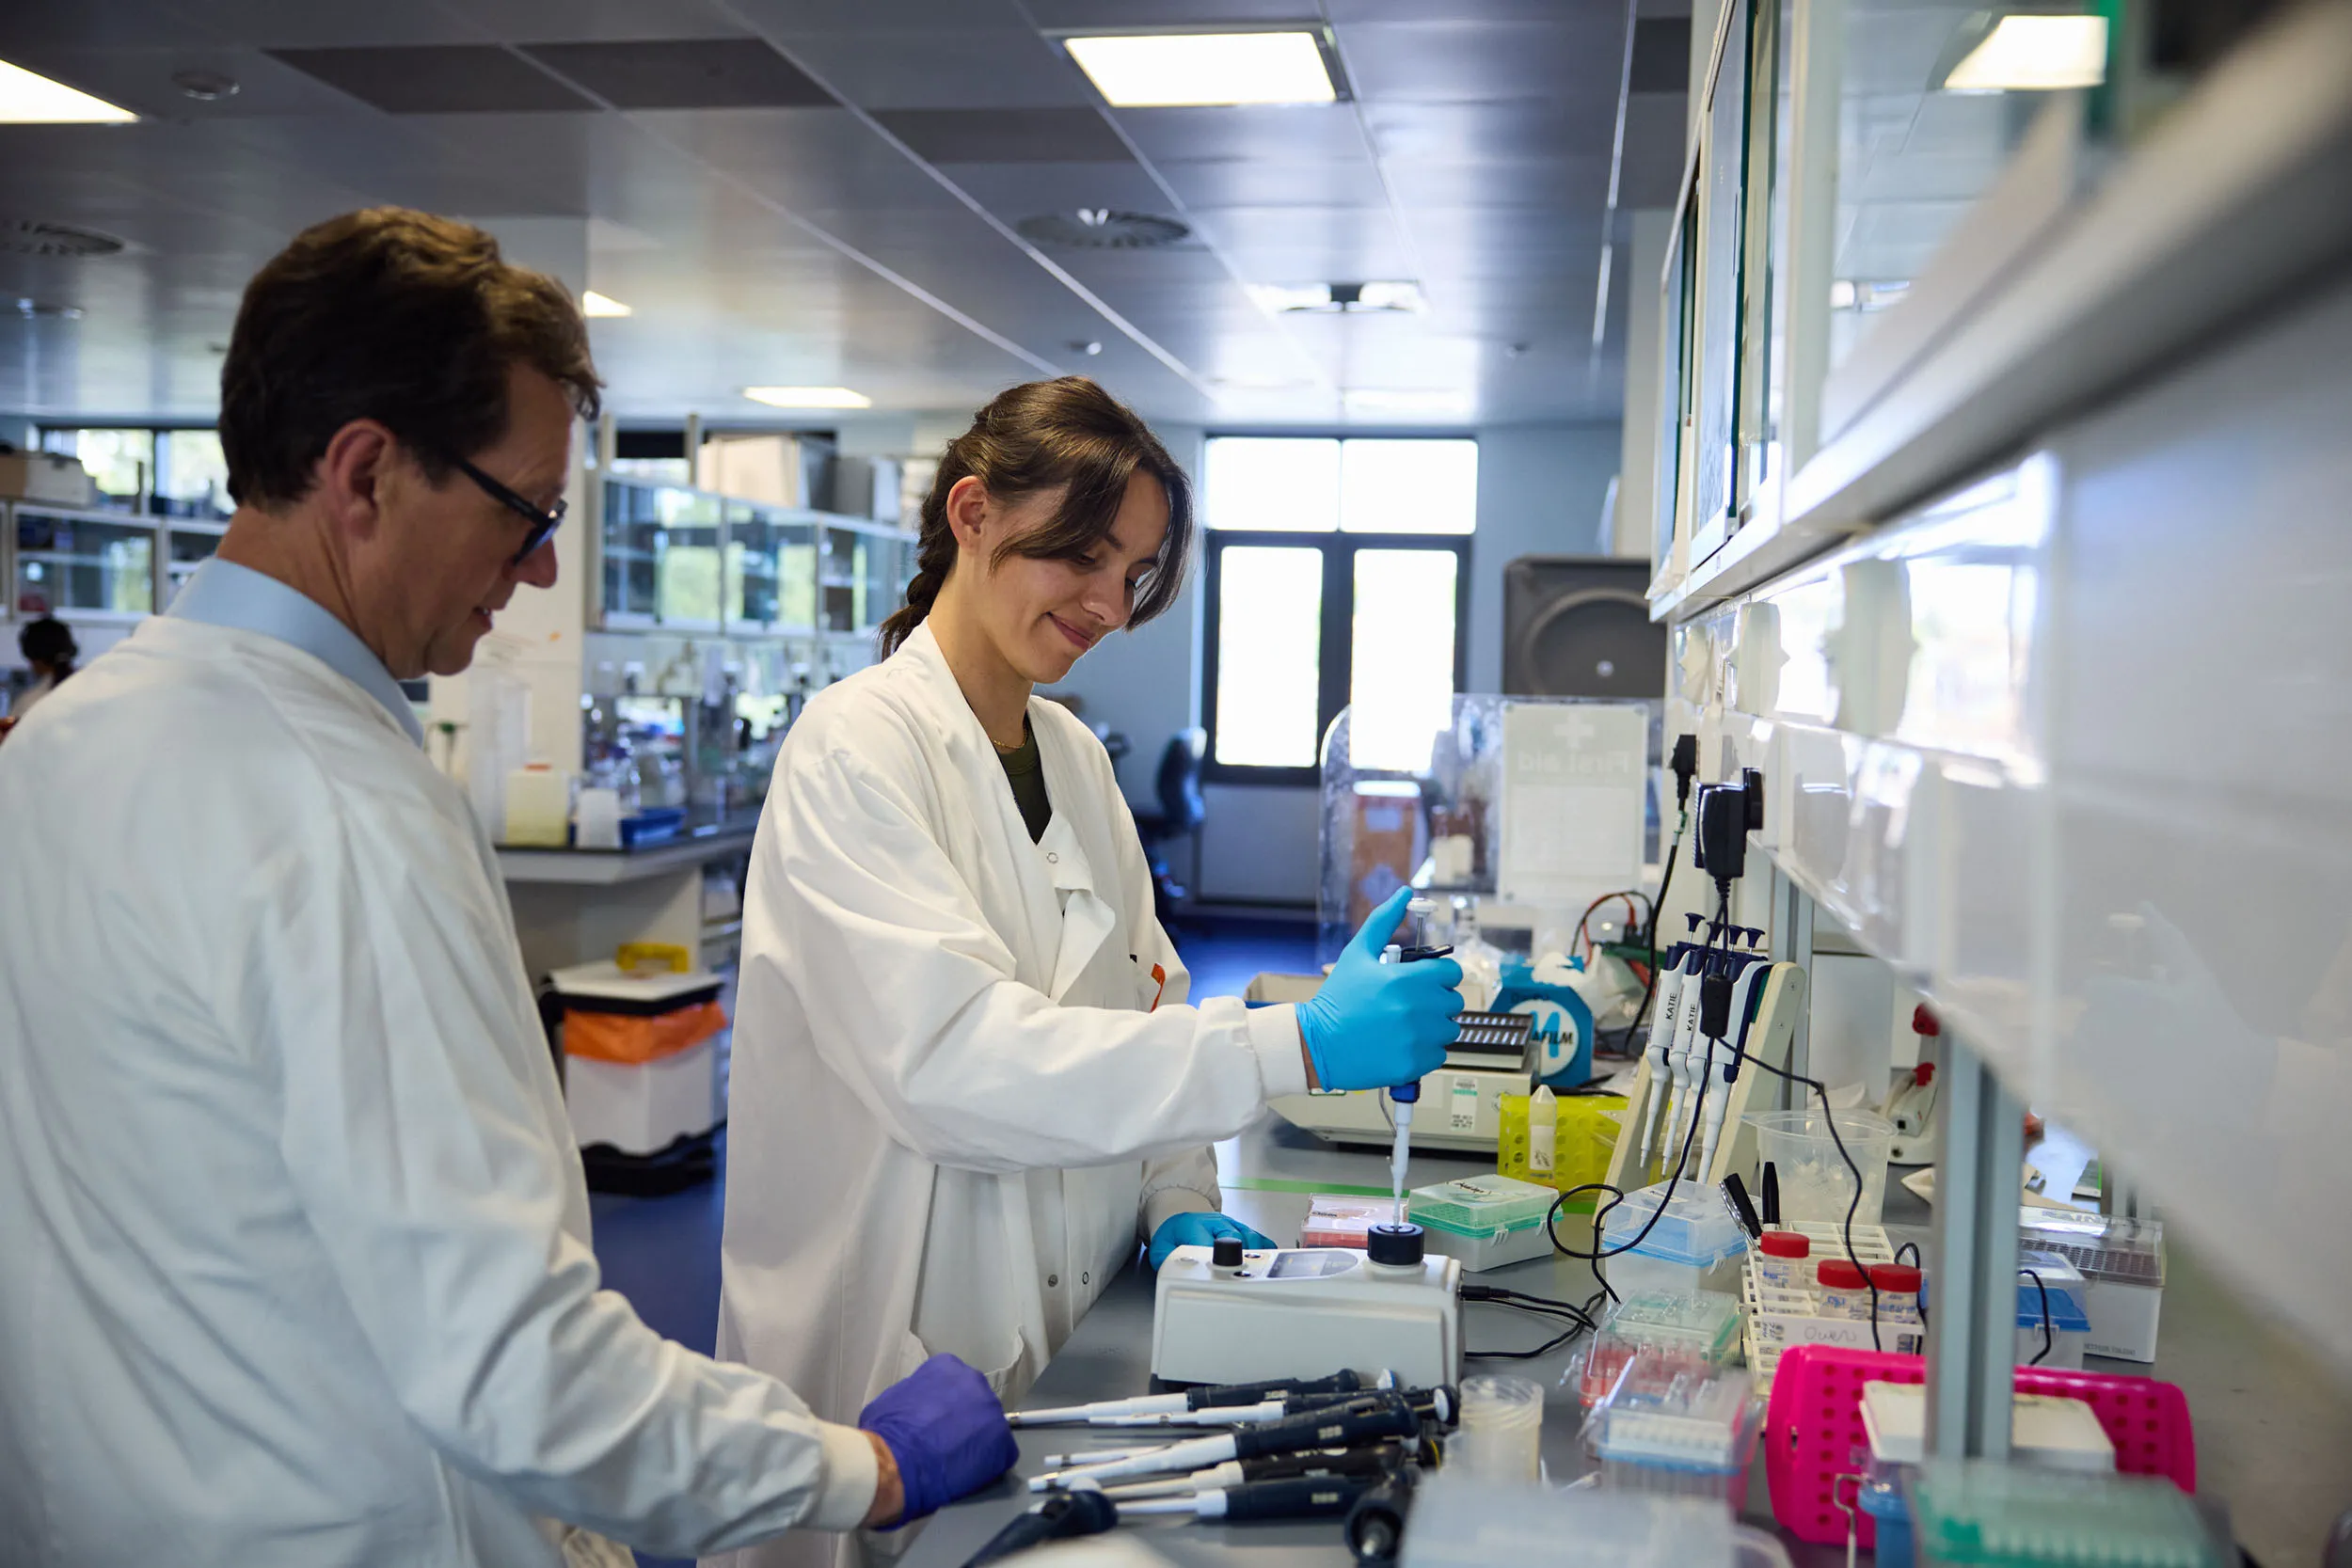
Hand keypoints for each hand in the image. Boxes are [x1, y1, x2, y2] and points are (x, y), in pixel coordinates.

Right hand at [858, 1355, 1017, 1527]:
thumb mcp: (893, 1399)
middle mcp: (974, 1381)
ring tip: (956, 1459)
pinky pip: (1000, 1454)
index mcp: (947, 1367)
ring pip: (989, 1427)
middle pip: (975, 1401)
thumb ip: (913, 1396)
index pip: (954, 1383)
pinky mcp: (1003, 1444)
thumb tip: (914, 1408)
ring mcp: (992, 1412)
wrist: (896, 1462)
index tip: (936, 1420)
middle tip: (948, 1439)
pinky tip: (968, 1474)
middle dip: (966, 1418)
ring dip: (977, 1440)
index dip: (946, 1405)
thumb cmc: (886, 1430)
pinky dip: (987, 1465)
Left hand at [1148, 1211, 1274, 1269]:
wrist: (1182, 1219)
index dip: (1218, 1259)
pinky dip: (1265, 1251)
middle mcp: (1216, 1223)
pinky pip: (1260, 1238)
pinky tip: (1265, 1264)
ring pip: (1251, 1239)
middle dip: (1238, 1260)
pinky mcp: (1243, 1229)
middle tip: (1237, 1278)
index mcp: (1194, 1225)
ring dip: (1253, 1257)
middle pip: (1236, 1240)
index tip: (1222, 1274)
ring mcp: (1232, 1225)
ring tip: (1250, 1274)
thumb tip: (1173, 1272)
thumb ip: (1164, 1260)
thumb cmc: (1174, 1235)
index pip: (1209, 1242)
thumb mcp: (1160, 1248)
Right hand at [1296, 887, 1463, 1092]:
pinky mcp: (1414, 1064)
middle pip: (1453, 1002)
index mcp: (1408, 978)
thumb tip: (1405, 892)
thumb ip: (1383, 921)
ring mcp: (1418, 1038)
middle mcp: (1418, 1008)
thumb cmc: (1337, 998)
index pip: (1452, 973)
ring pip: (1449, 1029)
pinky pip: (1438, 1054)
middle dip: (1435, 1002)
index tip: (1424, 982)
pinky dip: (1425, 1052)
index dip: (1440, 976)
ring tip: (1405, 1026)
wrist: (1317, 1043)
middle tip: (1409, 1005)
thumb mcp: (1357, 953)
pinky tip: (1401, 1045)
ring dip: (1434, 1028)